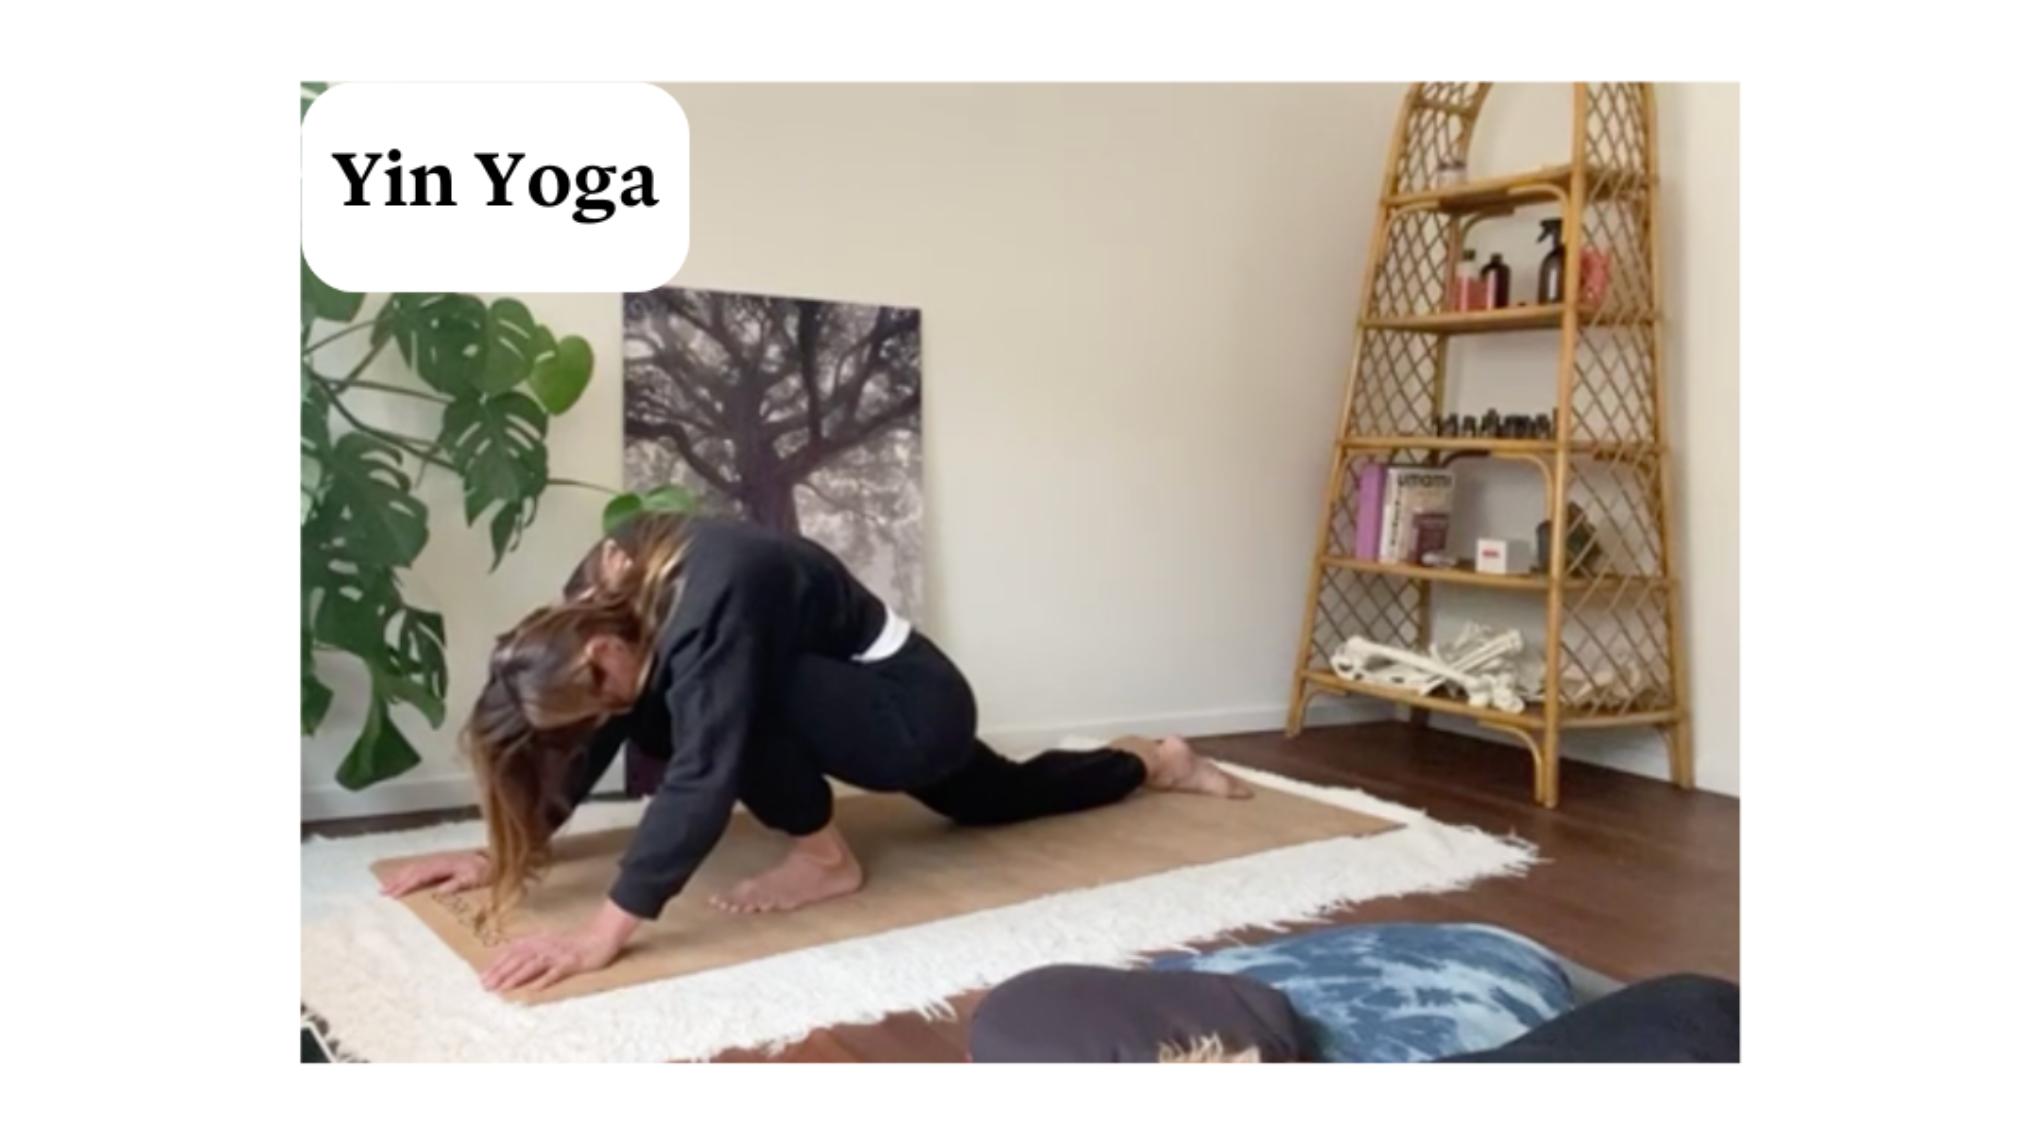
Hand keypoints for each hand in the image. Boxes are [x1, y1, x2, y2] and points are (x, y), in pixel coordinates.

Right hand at [379, 851, 488, 897]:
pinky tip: (400, 879)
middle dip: (397, 881)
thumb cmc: (484, 871)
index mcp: (443, 865)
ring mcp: (437, 860)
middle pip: (412, 870)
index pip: (420, 876)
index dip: (407, 885)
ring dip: (399, 877)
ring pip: (413, 868)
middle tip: (382, 892)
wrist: (492, 860)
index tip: (395, 895)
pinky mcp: (438, 863)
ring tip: (385, 887)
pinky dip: (407, 873)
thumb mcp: (474, 878)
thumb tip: (439, 891)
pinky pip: (418, 868)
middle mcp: (437, 861)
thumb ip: (457, 883)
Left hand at [480, 925, 623, 993]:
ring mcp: (557, 954)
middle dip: (500, 973)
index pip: (512, 952)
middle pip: (518, 959)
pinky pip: (556, 972)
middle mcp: (544, 946)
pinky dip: (544, 979)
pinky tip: (534, 989)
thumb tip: (510, 960)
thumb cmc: (574, 942)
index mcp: (537, 940)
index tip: (482, 977)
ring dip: (516, 977)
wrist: (601, 936)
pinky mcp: (571, 962)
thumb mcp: (549, 942)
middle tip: (486, 986)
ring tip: (502, 988)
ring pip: (532, 965)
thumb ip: (531, 949)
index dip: (496, 964)